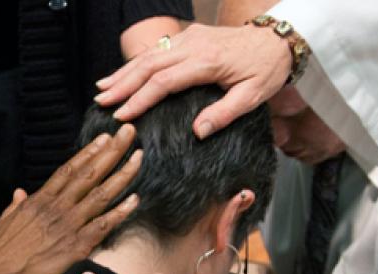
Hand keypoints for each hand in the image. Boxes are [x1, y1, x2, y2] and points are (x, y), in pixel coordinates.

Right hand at [0, 124, 141, 273]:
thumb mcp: (3, 223)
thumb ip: (16, 206)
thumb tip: (20, 193)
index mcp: (39, 201)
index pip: (69, 170)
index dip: (89, 152)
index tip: (105, 138)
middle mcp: (56, 208)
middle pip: (89, 174)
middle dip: (112, 151)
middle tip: (129, 132)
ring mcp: (67, 226)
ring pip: (101, 194)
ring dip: (122, 174)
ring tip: (139, 157)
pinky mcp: (75, 248)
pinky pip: (103, 226)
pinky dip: (120, 212)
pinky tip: (136, 199)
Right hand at [94, 23, 291, 138]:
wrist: (276, 40)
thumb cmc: (266, 70)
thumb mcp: (252, 97)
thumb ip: (224, 115)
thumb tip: (197, 133)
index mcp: (207, 62)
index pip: (164, 81)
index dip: (141, 99)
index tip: (123, 114)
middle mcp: (193, 46)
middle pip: (149, 65)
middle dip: (122, 84)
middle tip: (101, 101)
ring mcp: (189, 38)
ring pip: (150, 55)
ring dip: (124, 72)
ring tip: (102, 88)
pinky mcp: (190, 36)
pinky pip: (158, 50)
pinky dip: (137, 62)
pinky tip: (123, 73)